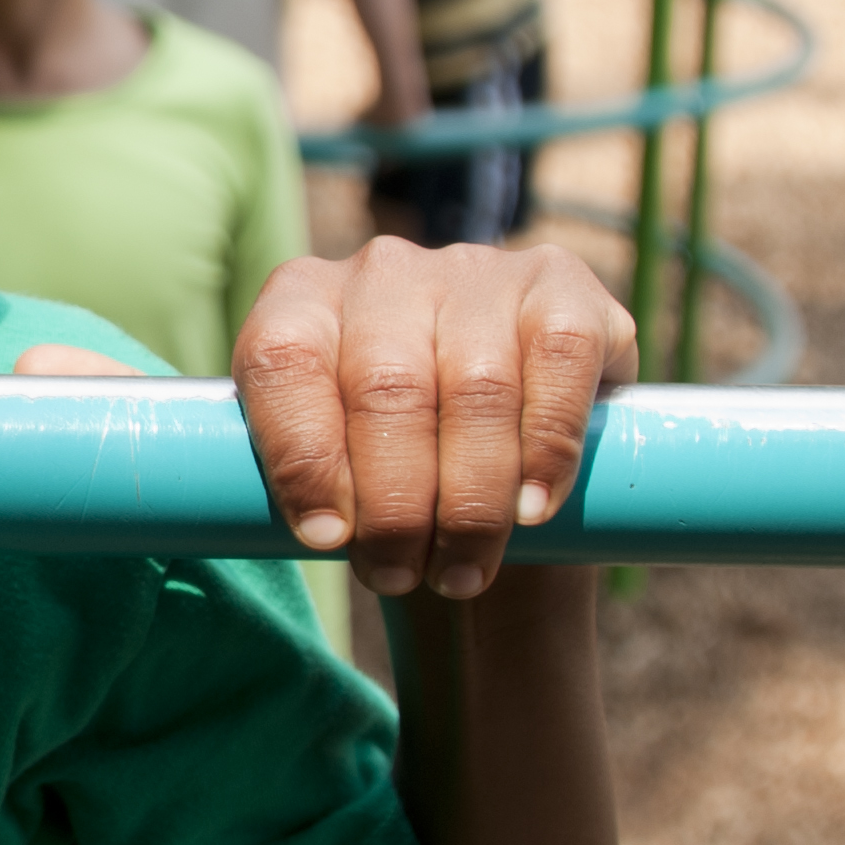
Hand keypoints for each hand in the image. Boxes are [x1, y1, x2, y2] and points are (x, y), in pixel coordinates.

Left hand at [233, 239, 634, 601]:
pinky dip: (547, 447)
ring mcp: (475, 270)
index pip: (281, 360)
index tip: (326, 539)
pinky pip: (559, 360)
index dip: (302, 456)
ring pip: (475, 388)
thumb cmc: (399, 469)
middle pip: (385, 387)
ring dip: (470, 500)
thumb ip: (309, 483)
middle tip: (400, 575)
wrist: (506, 453)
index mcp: (302, 300)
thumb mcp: (334, 467)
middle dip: (393, 503)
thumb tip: (324, 534)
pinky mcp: (562, 284)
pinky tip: (534, 509)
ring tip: (462, 571)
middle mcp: (384, 271)